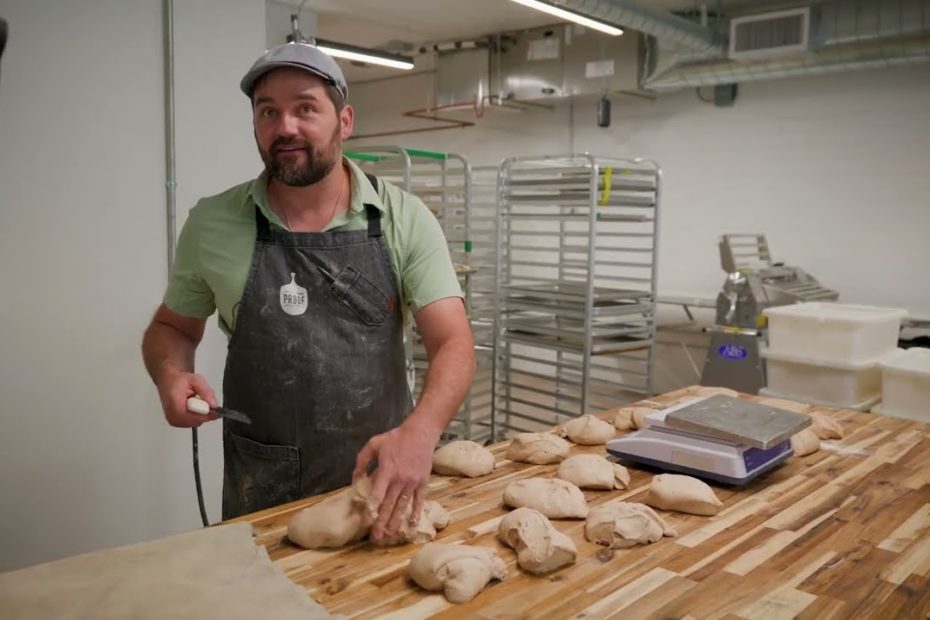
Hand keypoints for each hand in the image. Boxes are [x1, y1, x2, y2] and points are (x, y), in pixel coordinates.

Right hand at [156, 370, 218, 427]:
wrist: (168, 381)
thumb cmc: (178, 380)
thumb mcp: (196, 380)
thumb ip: (206, 392)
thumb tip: (214, 405)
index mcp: (175, 405)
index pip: (195, 417)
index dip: (207, 413)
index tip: (213, 407)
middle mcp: (172, 415)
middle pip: (197, 421)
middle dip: (204, 412)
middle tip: (201, 400)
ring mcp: (173, 420)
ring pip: (196, 423)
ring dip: (200, 414)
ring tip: (194, 401)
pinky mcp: (175, 422)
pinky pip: (192, 423)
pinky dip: (195, 415)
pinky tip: (192, 406)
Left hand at [353, 421, 438, 541]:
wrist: (421, 433)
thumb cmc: (395, 438)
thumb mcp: (374, 444)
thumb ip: (362, 461)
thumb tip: (355, 480)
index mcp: (387, 470)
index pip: (378, 494)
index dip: (372, 509)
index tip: (366, 522)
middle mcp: (400, 480)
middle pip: (389, 505)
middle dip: (382, 522)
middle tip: (376, 538)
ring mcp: (412, 482)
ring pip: (403, 506)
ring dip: (396, 522)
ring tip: (390, 535)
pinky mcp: (422, 483)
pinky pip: (419, 500)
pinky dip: (416, 512)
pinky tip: (411, 524)